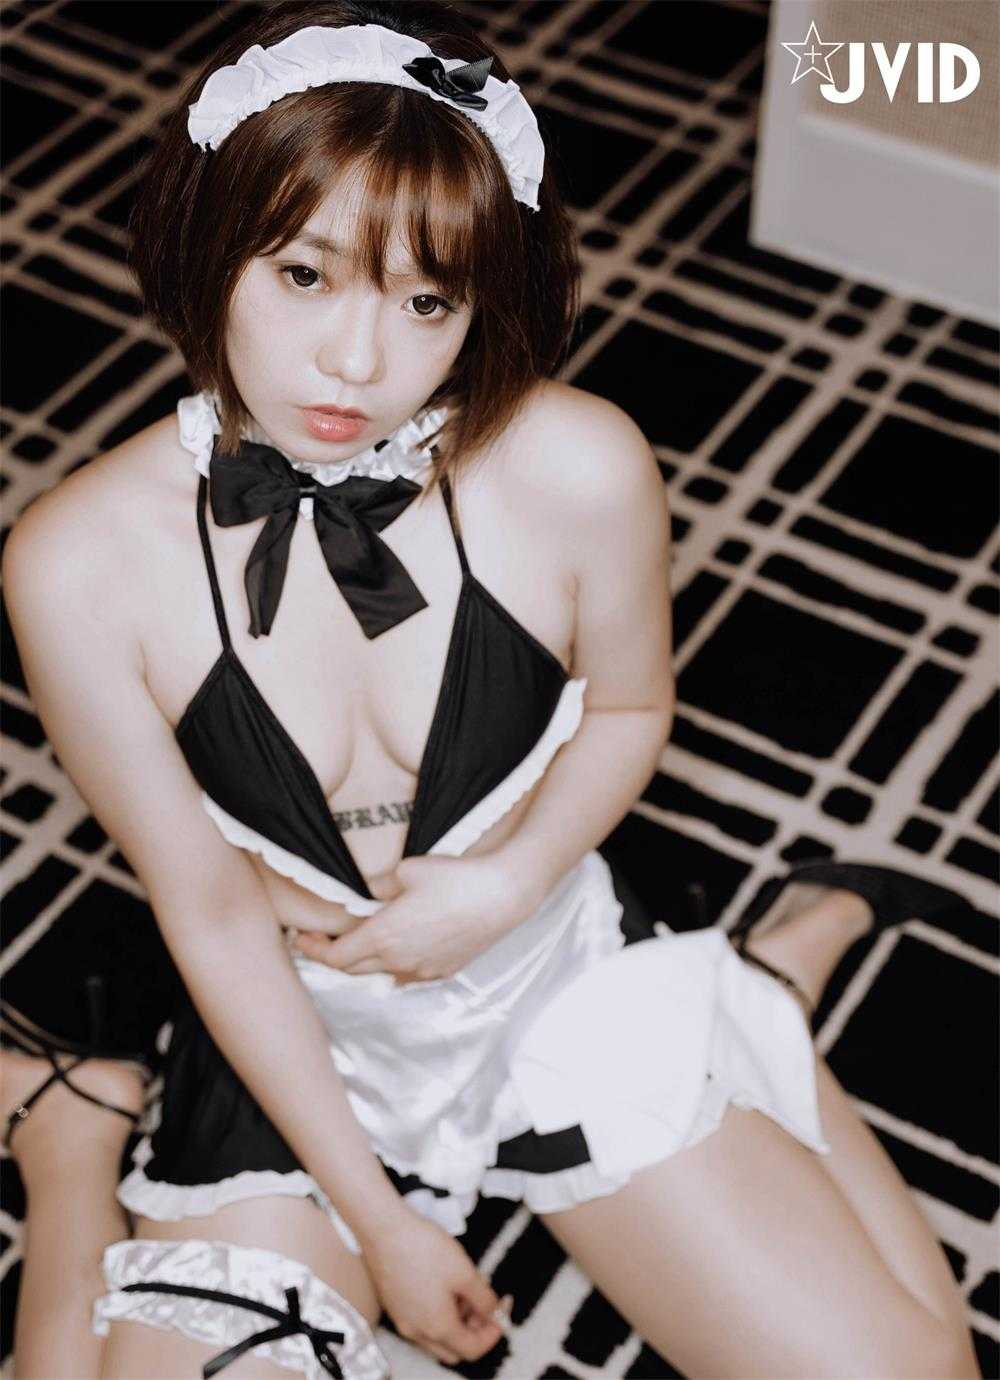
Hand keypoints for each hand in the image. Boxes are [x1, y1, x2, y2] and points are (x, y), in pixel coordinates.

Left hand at [292, 854, 534, 983]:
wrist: (502, 896)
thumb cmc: (455, 879)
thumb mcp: (408, 870)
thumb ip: (382, 885)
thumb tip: (373, 894)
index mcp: (383, 936)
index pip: (335, 957)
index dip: (313, 949)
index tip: (302, 937)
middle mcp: (398, 961)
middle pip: (352, 970)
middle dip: (332, 955)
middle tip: (321, 939)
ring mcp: (421, 971)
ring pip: (380, 974)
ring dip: (364, 961)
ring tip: (359, 941)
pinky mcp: (442, 972)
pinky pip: (407, 975)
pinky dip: (392, 964)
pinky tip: (395, 949)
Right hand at [362, 1208, 511, 1364]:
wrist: (385, 1230)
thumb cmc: (422, 1248)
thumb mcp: (465, 1272)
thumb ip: (485, 1299)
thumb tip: (494, 1311)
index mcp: (438, 1328)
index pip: (474, 1349)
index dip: (494, 1332)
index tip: (502, 1311)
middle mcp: (418, 1332)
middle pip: (455, 1348)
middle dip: (475, 1331)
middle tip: (486, 1306)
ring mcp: (403, 1320)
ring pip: (437, 1337)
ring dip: (457, 1322)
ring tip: (466, 1290)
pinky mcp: (395, 1307)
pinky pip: (422, 1323)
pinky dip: (439, 1314)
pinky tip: (445, 1286)